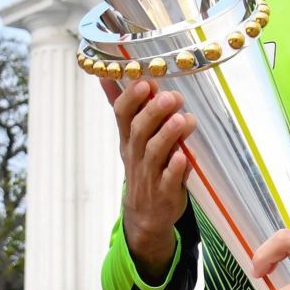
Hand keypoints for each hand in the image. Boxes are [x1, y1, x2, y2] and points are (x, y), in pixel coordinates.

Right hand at [114, 79, 195, 278]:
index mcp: (127, 139)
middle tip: (170, 96)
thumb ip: (125, 107)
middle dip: (154, 112)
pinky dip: (176, 168)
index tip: (145, 80)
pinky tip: (184, 156)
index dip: (131, 97)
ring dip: (167, 135)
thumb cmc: (143, 166)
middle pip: (139, 131)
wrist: (146, 215)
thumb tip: (106, 75)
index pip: (122, 114)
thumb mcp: (130, 138)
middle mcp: (135, 155)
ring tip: (182, 120)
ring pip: (154, 153)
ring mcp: (150, 175)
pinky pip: (169, 180)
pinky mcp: (166, 194)